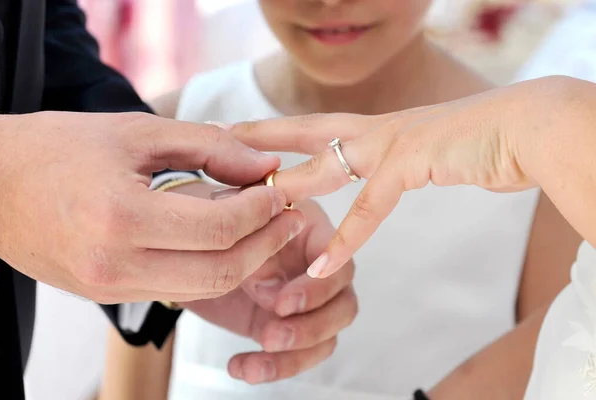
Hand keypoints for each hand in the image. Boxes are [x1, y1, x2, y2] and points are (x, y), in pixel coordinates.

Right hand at [0, 111, 303, 302]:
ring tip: (265, 227)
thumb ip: (209, 147)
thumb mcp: (136, 132)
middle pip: (221, 271)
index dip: (261, 211)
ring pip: (204, 289)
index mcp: (121, 217)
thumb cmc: (58, 148)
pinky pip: (177, 291)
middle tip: (288, 216)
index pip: (219, 228)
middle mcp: (116, 265)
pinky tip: (225, 241)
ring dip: (245, 260)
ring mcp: (111, 288)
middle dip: (266, 243)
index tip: (278, 190)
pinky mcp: (109, 294)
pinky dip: (211, 269)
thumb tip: (266, 163)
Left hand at [179, 199, 356, 383]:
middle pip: (342, 305)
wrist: (196, 246)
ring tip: (258, 358)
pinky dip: (272, 367)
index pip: (338, 261)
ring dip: (295, 354)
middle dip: (310, 326)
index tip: (285, 302)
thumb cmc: (222, 224)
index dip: (319, 286)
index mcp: (312, 232)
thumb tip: (272, 287)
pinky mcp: (287, 327)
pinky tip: (241, 367)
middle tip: (272, 334)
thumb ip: (255, 247)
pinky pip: (297, 355)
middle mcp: (317, 268)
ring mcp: (306, 302)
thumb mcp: (234, 226)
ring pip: (326, 337)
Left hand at [226, 76, 588, 277]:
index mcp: (378, 127)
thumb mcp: (427, 149)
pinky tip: (321, 261)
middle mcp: (378, 130)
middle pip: (307, 130)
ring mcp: (393, 142)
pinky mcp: (413, 162)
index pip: (316, 127)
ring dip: (289, 186)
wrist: (526, 128)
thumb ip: (399, 160)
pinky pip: (370, 206)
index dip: (279, 131)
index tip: (246, 137)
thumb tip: (381, 174)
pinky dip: (346, 236)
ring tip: (252, 203)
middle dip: (264, 136)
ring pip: (327, 164)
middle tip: (223, 142)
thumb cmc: (479, 142)